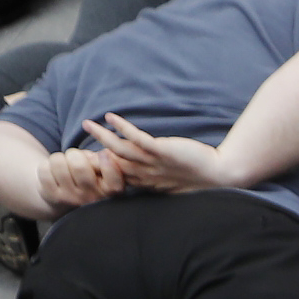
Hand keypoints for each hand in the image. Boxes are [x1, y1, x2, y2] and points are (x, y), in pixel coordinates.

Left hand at [35, 145, 124, 211]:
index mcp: (109, 191)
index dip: (106, 161)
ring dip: (58, 159)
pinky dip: (46, 166)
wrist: (65, 196)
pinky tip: (53, 175)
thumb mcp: (101, 168)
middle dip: (74, 155)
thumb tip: (103, 156)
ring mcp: (71, 199)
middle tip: (75, 160)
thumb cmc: (87, 175)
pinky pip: (44, 169)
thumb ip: (104, 161)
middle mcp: (92, 198)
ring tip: (63, 167)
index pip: (113, 177)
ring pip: (58, 162)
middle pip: (79, 165)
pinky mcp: (52, 197)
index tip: (103, 155)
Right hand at [81, 111, 229, 191]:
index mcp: (147, 182)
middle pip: (114, 163)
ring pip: (120, 150)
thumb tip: (144, 168)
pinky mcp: (162, 152)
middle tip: (76, 144)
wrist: (221, 175)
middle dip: (94, 153)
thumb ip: (155, 174)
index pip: (118, 175)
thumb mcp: (171, 178)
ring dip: (102, 136)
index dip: (101, 168)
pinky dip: (123, 127)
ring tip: (87, 123)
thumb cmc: (198, 176)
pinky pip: (138, 139)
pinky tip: (111, 117)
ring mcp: (153, 163)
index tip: (85, 161)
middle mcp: (146, 174)